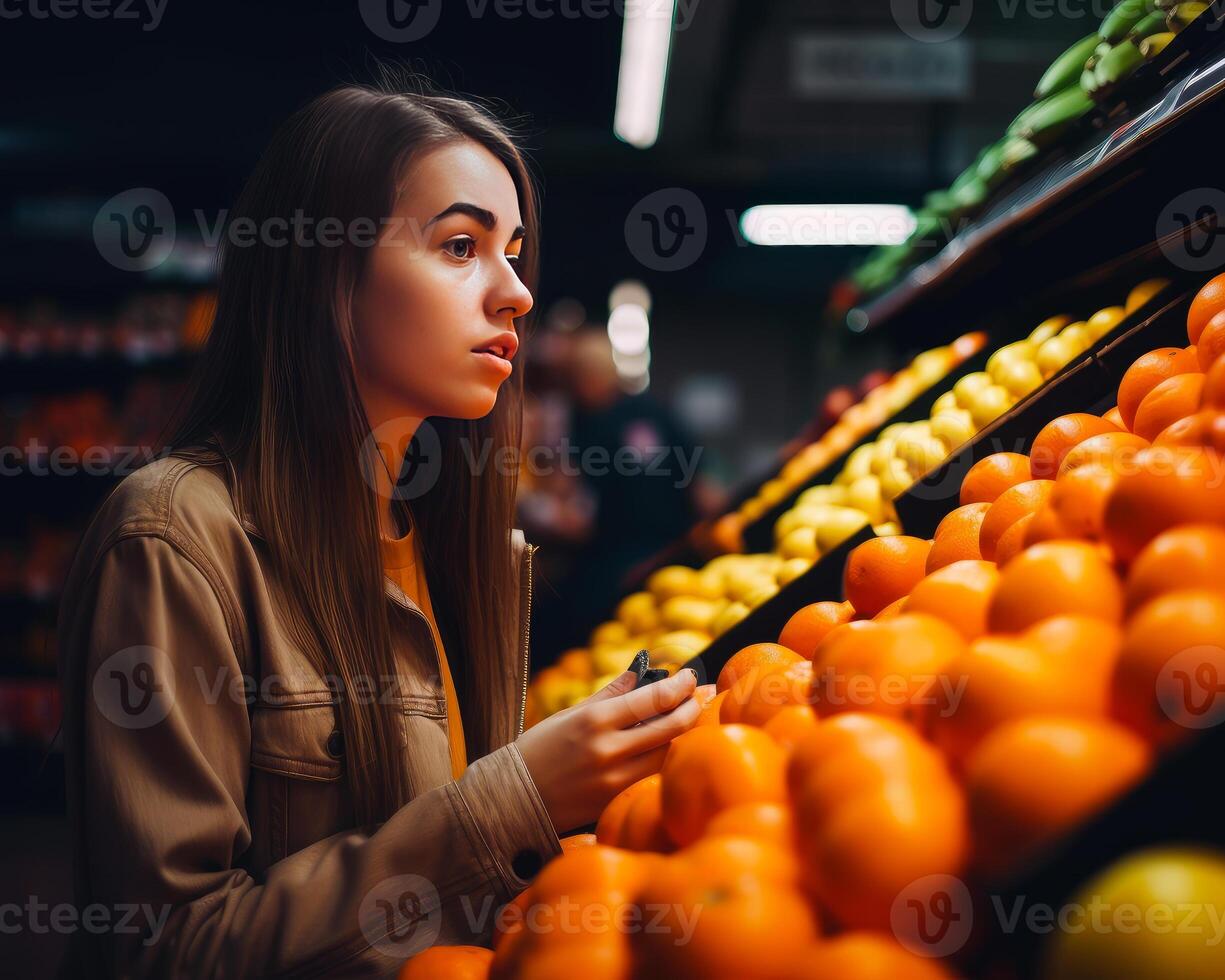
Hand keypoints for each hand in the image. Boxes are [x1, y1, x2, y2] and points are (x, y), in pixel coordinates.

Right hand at [517, 666, 701, 834]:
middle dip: (693, 707)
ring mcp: (615, 780)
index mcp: (594, 720)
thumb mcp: (571, 714)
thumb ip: (611, 693)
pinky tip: (678, 748)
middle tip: (704, 695)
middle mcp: (608, 750)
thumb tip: (643, 671)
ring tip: (697, 718)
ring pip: (668, 754)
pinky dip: (669, 760)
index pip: (653, 698)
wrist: (512, 800)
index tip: (691, 676)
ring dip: (688, 734)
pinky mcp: (616, 803)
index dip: (680, 686)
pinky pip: (654, 778)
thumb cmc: (539, 750)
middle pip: (670, 727)